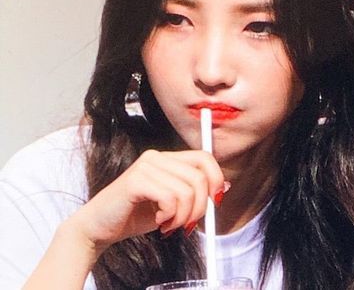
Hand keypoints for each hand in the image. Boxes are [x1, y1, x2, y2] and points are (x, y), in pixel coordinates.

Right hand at [68, 149, 225, 255]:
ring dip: (182, 217)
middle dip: (200, 207)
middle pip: (199, 176)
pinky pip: (169, 198)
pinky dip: (169, 216)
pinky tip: (158, 222)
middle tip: (187, 225)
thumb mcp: (171, 203)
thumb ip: (193, 192)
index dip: (216, 178)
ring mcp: (145, 167)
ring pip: (186, 191)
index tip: (216, 201)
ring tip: (168, 225)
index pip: (203, 157)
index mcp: (166, 159)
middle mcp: (157, 157)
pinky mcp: (135, 181)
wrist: (98, 227)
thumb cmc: (134, 215)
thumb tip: (223, 187)